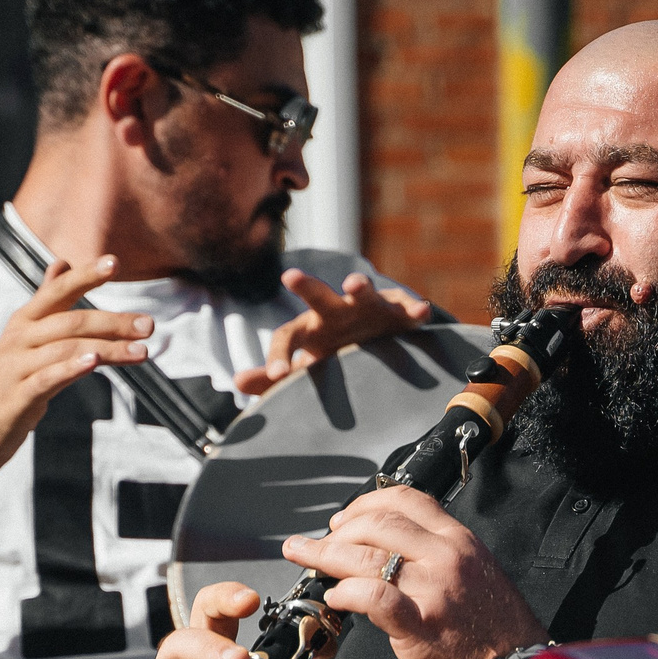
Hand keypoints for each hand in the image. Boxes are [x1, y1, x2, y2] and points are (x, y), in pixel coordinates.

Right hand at [0, 256, 154, 461]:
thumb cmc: (11, 382)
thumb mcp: (27, 338)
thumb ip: (48, 302)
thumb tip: (62, 262)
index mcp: (24, 321)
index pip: (57, 291)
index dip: (85, 275)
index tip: (114, 262)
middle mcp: (19, 338)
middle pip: (71, 321)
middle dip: (113, 321)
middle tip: (149, 325)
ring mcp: (16, 367)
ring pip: (66, 349)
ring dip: (108, 348)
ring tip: (141, 351)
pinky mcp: (18, 396)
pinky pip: (47, 378)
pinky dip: (71, 368)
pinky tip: (94, 362)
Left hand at [232, 270, 434, 396]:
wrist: (378, 339)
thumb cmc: (335, 354)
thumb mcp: (306, 366)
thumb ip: (271, 376)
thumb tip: (236, 381)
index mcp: (309, 329)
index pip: (286, 337)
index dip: (278, 356)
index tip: (279, 376)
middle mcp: (335, 312)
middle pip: (317, 297)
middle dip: (306, 287)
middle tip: (289, 277)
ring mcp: (366, 308)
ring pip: (362, 292)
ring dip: (359, 286)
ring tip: (355, 283)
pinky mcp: (396, 311)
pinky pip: (404, 306)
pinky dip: (412, 307)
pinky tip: (421, 312)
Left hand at [281, 485, 545, 658]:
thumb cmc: (497, 633)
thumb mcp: (476, 576)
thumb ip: (438, 558)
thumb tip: (391, 552)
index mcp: (459, 541)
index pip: (406, 500)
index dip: (365, 503)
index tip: (345, 518)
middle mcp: (446, 557)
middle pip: (376, 524)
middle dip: (337, 530)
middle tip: (318, 542)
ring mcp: (432, 589)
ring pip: (365, 556)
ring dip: (325, 555)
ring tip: (304, 556)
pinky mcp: (419, 625)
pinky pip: (370, 597)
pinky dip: (343, 594)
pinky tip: (333, 599)